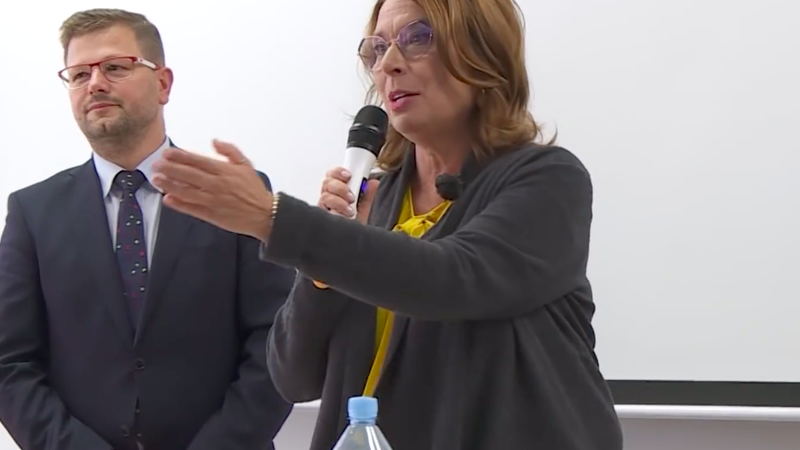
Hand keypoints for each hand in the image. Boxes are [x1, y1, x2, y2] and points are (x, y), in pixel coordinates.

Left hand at [151, 140, 273, 240]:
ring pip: (186, 191)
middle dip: (169, 169)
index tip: (167, 153)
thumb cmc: (254, 190)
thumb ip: (230, 151)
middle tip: (156, 165)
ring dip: (169, 185)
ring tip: (156, 180)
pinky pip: (191, 208)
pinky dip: (178, 204)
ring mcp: (212, 201)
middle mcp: (216, 185)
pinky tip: (167, 199)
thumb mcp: (246, 165)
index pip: (197, 160)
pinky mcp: (211, 215)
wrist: (264, 214)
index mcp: (224, 171)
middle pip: (188, 174)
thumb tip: (214, 141)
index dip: (180, 156)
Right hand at [318, 167, 378, 224]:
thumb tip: (373, 182)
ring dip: (339, 201)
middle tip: (351, 196)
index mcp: (337, 192)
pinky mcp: (322, 217)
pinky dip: (335, 211)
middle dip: (340, 187)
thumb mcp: (363, 208)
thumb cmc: (353, 225)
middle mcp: (328, 198)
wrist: (350, 240)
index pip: (332, 175)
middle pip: (327, 182)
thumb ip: (367, 195)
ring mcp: (324, 208)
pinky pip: (323, 210)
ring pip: (325, 196)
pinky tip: (342, 215)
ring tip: (349, 210)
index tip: (348, 175)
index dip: (338, 172)